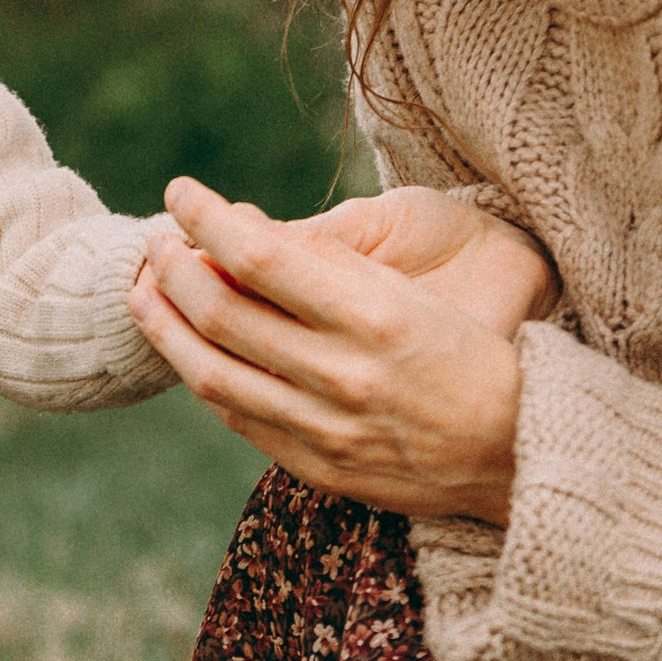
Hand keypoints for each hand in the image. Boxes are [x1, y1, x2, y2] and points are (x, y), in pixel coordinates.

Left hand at [130, 178, 526, 523]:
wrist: (517, 453)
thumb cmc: (468, 354)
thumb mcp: (410, 293)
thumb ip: (328, 265)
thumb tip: (243, 228)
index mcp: (375, 317)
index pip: (260, 256)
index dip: (205, 219)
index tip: (181, 193)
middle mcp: (344, 375)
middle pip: (220, 312)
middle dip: (170, 268)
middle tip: (154, 241)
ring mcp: (325, 429)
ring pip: (210, 372)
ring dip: (163, 326)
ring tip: (144, 291)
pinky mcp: (317, 467)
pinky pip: (236, 416)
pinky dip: (202, 375)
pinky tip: (188, 348)